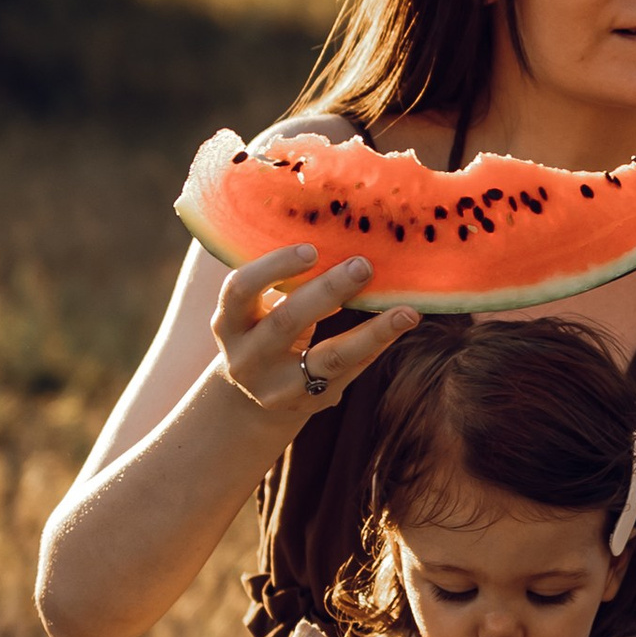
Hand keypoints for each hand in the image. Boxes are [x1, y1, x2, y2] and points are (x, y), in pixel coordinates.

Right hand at [212, 245, 419, 431]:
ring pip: (328, 358)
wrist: (254, 397)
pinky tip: (401, 324)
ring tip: (407, 312)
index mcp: (228, 323)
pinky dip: (377, 345)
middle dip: (327, 290)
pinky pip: (350, 371)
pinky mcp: (310, 402)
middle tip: (363, 265)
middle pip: (286, 322)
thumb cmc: (264, 330)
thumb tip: (339, 234)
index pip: (241, 289)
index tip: (311, 250)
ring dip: (372, 332)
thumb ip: (283, 283)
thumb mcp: (257, 309)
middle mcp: (246, 358)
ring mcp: (277, 387)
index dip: (274, 268)